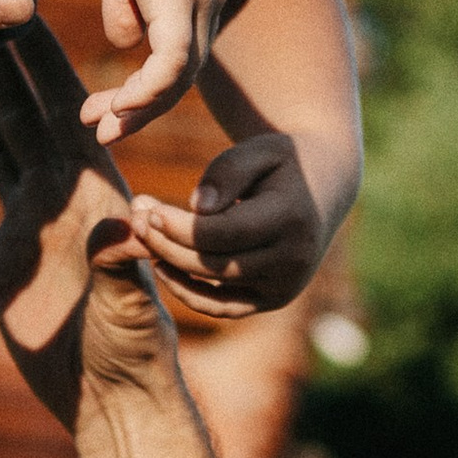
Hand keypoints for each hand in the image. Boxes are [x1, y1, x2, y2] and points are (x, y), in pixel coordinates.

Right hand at [0, 25, 180, 435]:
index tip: (20, 7)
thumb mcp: (132, 305)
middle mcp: (58, 201)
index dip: (44, 59)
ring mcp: (29, 231)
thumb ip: (123, 265)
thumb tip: (121, 227)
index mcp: (92, 193)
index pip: (66, 109)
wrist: (110, 401)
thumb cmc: (134, 354)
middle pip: (22, 117)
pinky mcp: (3, 268)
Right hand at [75, 0, 230, 142]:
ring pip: (182, 77)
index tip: (105, 106)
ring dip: (140, 108)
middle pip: (186, 74)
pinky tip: (118, 107)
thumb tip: (125, 46)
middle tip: (102, 132)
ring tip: (102, 127)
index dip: (147, 87)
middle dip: (143, 109)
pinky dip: (146, 92)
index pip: (184, 53)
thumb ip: (127, 2)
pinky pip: (172, 64)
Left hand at [126, 129, 326, 322]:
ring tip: (143, 235)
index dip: (177, 226)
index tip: (144, 207)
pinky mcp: (273, 300)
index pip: (222, 233)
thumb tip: (196, 206)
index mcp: (292, 219)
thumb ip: (228, 171)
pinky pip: (223, 307)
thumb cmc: (282, 161)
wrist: (323, 187)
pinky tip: (162, 265)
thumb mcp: (259, 149)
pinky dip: (189, 292)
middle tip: (134, 217)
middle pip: (213, 263)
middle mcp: (293, 260)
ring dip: (171, 264)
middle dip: (166, 242)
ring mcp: (285, 286)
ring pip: (214, 287)